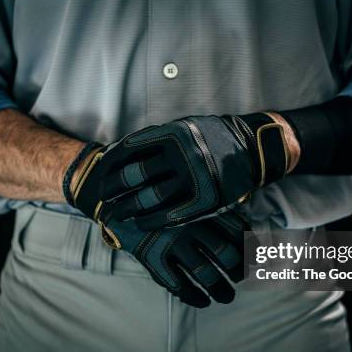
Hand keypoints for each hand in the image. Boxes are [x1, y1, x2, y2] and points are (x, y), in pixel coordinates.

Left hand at [72, 113, 294, 230]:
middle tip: (104, 196)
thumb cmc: (211, 137)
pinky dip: (151, 221)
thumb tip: (121, 150)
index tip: (102, 173)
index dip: (111, 164)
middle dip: (114, 188)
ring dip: (128, 207)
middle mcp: (181, 156)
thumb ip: (156, 138)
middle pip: (135, 176)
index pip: (129, 149)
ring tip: (117, 212)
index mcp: (172, 135)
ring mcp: (193, 179)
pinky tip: (140, 224)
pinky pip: (170, 215)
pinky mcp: (204, 200)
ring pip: (150, 197)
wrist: (249, 149)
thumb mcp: (184, 127)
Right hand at [101, 210, 248, 307]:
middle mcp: (191, 224)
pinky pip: (180, 285)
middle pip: (227, 256)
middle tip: (240, 279)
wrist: (120, 198)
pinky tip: (203, 301)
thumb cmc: (163, 199)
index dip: (250, 250)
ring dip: (221, 291)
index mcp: (202, 207)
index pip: (238, 232)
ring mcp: (172, 242)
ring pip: (206, 275)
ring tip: (227, 297)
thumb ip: (216, 212)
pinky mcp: (154, 257)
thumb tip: (251, 236)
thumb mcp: (191, 196)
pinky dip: (195, 297)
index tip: (254, 260)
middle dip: (238, 273)